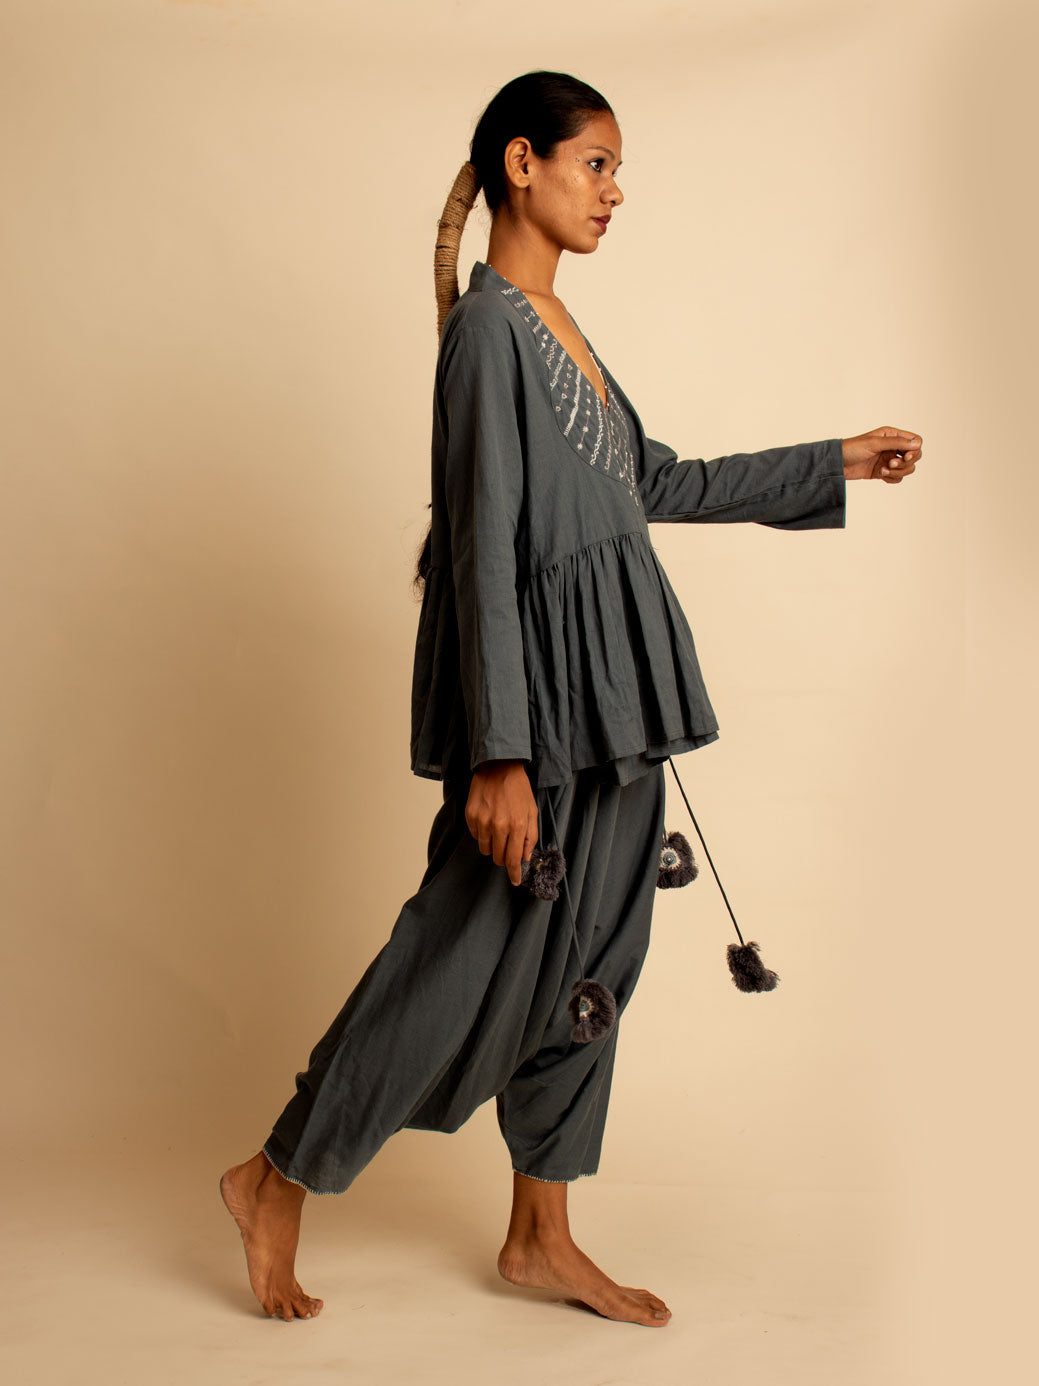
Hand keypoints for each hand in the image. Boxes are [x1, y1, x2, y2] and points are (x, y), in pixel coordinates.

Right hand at [465, 760, 538, 886]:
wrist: (498, 767)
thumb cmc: (518, 789)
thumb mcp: (532, 811)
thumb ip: (530, 837)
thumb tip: (525, 858)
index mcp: (517, 826)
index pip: (513, 860)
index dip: (514, 874)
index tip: (515, 881)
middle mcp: (499, 826)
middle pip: (497, 858)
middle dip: (503, 857)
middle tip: (507, 846)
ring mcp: (482, 821)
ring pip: (485, 849)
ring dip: (492, 845)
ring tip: (497, 828)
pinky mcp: (471, 816)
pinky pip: (476, 836)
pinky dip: (482, 833)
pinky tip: (488, 819)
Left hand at [841, 427, 922, 481]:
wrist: (837, 463)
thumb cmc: (852, 448)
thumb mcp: (874, 443)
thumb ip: (896, 443)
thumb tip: (917, 444)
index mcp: (892, 435)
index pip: (915, 441)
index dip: (915, 450)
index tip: (905, 457)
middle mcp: (892, 447)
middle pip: (914, 456)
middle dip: (905, 463)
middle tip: (890, 464)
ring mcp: (888, 460)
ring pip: (907, 468)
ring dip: (898, 472)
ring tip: (883, 471)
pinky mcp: (883, 472)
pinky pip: (897, 477)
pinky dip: (892, 478)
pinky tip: (880, 475)